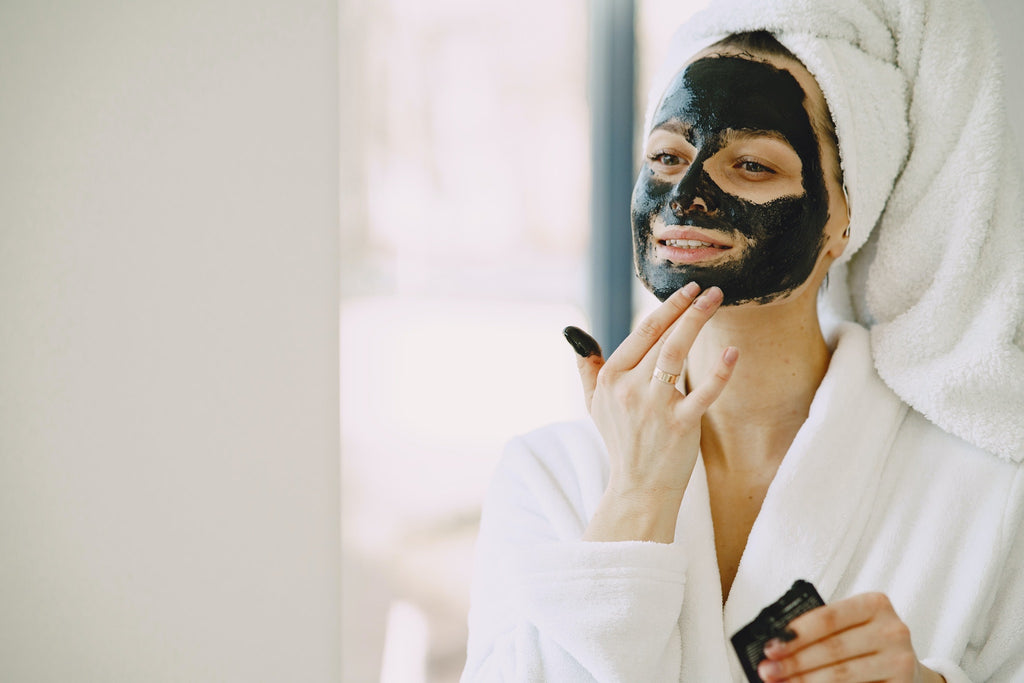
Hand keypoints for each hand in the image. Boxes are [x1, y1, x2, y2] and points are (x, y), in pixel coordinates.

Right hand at [563, 283, 737, 541]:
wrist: (638, 487)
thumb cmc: (621, 441)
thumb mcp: (594, 404)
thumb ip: (588, 368)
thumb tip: (575, 335)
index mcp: (610, 379)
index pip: (641, 334)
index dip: (665, 309)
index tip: (686, 290)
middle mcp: (630, 389)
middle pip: (661, 337)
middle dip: (685, 308)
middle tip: (709, 288)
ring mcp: (655, 407)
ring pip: (676, 354)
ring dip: (697, 322)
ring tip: (716, 300)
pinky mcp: (680, 425)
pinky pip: (703, 393)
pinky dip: (719, 373)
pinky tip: (732, 352)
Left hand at [757, 593, 945, 682]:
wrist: (908, 668)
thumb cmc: (867, 642)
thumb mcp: (851, 625)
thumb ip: (821, 630)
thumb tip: (777, 645)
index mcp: (874, 604)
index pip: (829, 617)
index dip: (797, 633)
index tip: (770, 646)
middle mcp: (892, 630)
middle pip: (833, 649)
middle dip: (794, 662)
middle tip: (767, 670)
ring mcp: (901, 661)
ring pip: (843, 675)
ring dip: (806, 682)